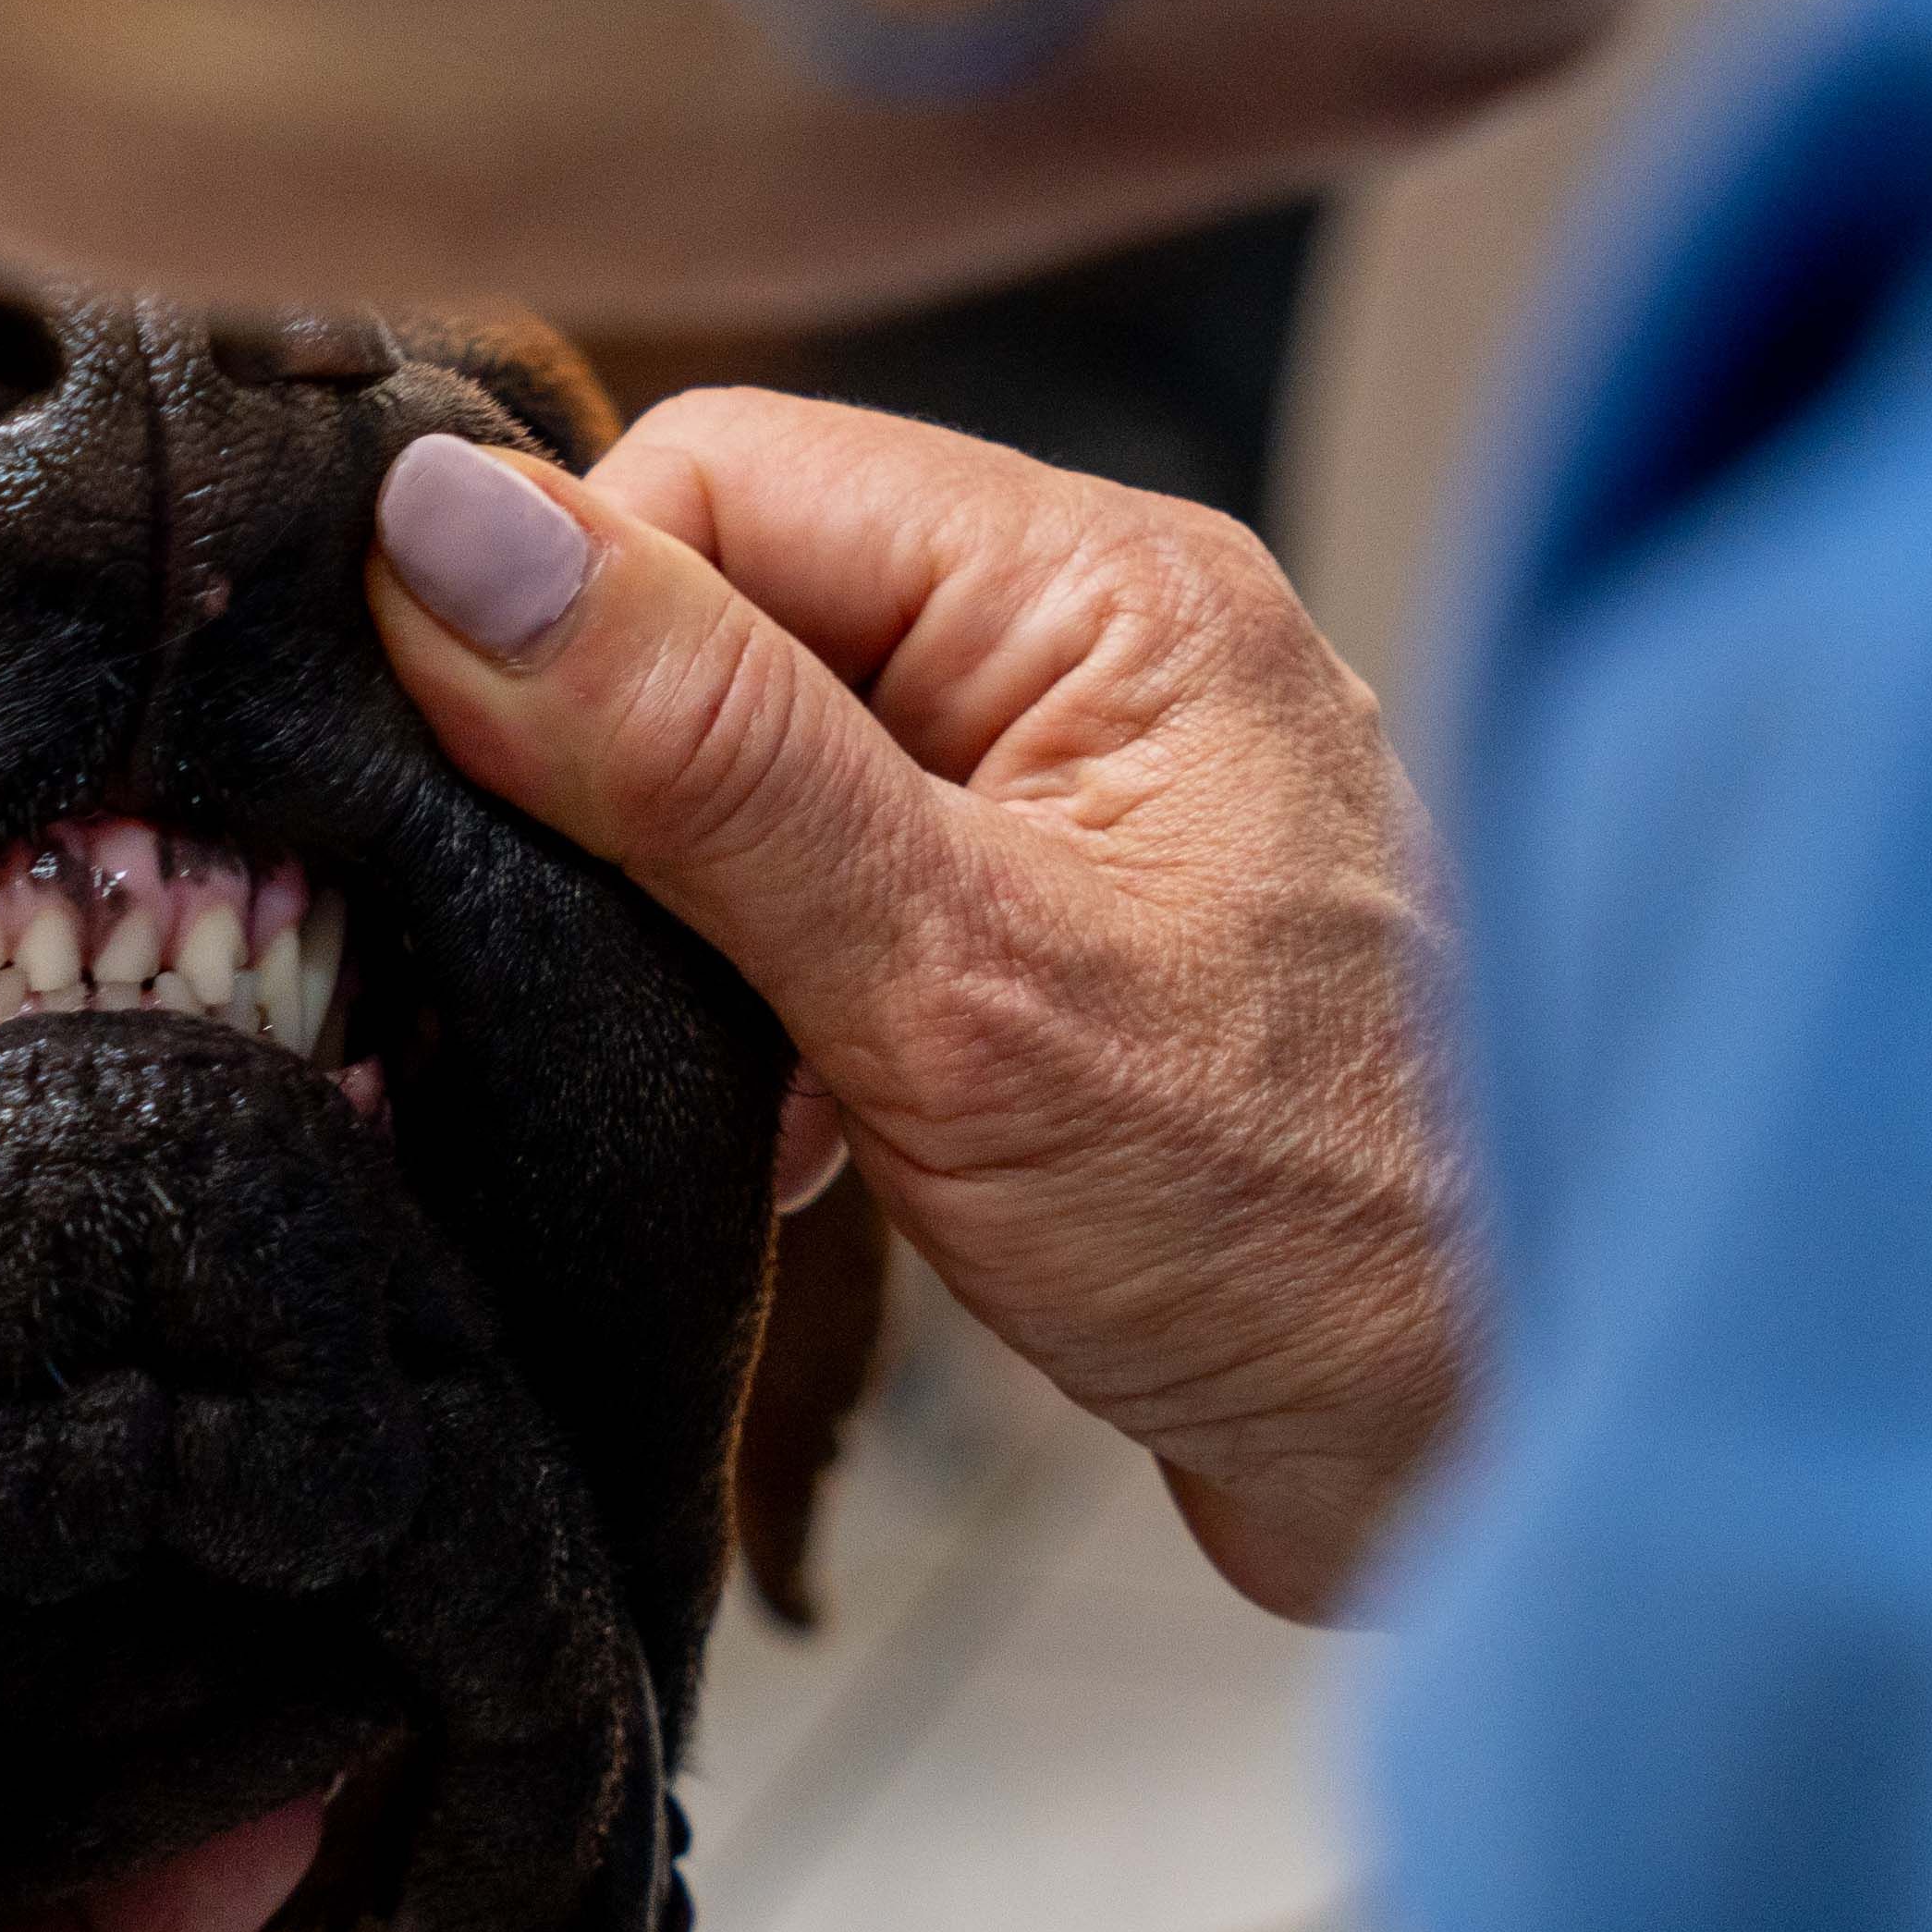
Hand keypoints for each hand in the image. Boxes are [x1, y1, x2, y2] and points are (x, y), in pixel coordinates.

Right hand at [371, 391, 1462, 1616]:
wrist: (1489, 1456)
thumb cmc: (1299, 1233)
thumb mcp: (948, 982)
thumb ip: (691, 747)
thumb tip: (441, 527)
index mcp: (1102, 585)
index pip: (714, 474)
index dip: (570, 633)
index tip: (514, 826)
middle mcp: (1099, 651)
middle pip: (724, 614)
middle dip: (624, 796)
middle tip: (624, 990)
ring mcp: (1082, 798)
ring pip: (754, 772)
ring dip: (689, 926)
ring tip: (740, 1091)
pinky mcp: (1059, 939)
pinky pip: (824, 898)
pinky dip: (763, 1012)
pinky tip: (785, 1140)